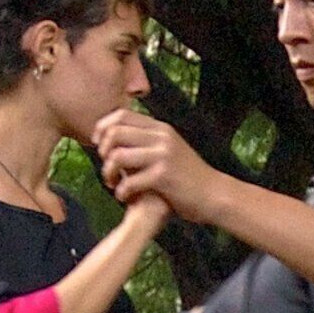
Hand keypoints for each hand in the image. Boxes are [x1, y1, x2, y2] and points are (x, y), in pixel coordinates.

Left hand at [95, 109, 210, 215]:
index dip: (102, 127)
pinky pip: (129, 181)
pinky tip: (125, 197)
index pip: (121, 115)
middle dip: (103, 152)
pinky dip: (122, 192)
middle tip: (107, 169)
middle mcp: (161, 137)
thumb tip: (116, 139)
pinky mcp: (163, 176)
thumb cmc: (188, 177)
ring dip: (108, 173)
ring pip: (118, 156)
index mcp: (161, 128)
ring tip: (113, 185)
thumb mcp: (170, 150)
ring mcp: (163, 155)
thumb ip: (148, 142)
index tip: (99, 145)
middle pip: (115, 132)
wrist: (215, 195)